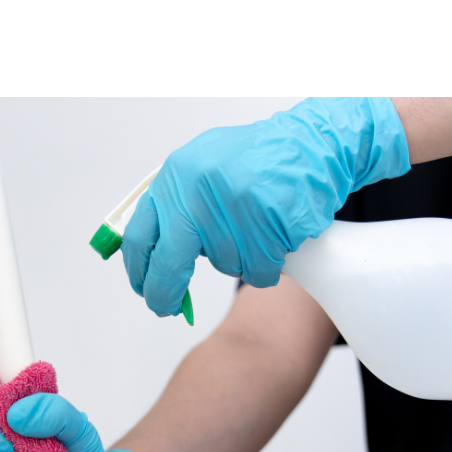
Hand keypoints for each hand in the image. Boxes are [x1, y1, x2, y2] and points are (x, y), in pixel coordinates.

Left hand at [121, 97, 409, 316]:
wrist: (312, 143)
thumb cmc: (258, 160)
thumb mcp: (201, 168)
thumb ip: (176, 206)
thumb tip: (152, 259)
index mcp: (177, 175)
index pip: (139, 235)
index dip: (139, 271)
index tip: (144, 289)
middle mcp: (199, 189)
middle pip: (169, 263)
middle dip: (165, 292)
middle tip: (166, 307)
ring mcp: (233, 205)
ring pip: (224, 266)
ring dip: (240, 261)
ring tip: (257, 229)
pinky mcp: (267, 221)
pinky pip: (259, 269)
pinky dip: (267, 264)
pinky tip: (275, 237)